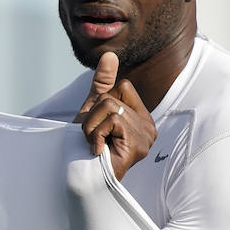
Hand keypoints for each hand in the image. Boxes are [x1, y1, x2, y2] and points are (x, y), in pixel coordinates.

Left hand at [74, 52, 155, 179]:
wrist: (80, 174)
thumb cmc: (86, 145)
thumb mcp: (93, 109)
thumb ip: (103, 83)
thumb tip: (109, 55)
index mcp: (142, 117)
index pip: (124, 86)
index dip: (102, 102)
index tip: (99, 126)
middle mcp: (149, 127)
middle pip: (115, 96)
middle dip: (94, 116)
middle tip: (95, 138)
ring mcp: (146, 137)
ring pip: (111, 107)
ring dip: (92, 127)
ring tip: (96, 145)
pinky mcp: (139, 145)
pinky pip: (112, 120)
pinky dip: (96, 134)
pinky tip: (99, 151)